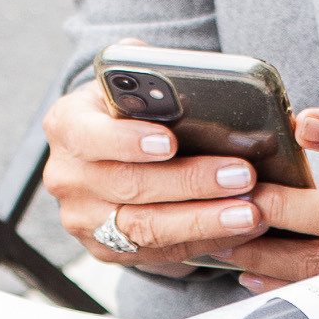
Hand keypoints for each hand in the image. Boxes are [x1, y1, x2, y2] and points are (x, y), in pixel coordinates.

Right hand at [40, 60, 293, 278]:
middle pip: (130, 186)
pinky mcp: (106, 249)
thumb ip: (143, 72)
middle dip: (192, 182)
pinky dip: (206, 241)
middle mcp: (67, 176)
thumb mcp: (125, 87)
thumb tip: (167, 65)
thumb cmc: (126, 113)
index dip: (128, 141)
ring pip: (147, 227)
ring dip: (206, 220)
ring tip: (251, 211)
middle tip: (242, 175)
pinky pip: (160, 252)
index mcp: (66, 125)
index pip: (90, 136)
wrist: (105, 157)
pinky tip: (242, 229)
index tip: (170, 142)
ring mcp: (84, 219)